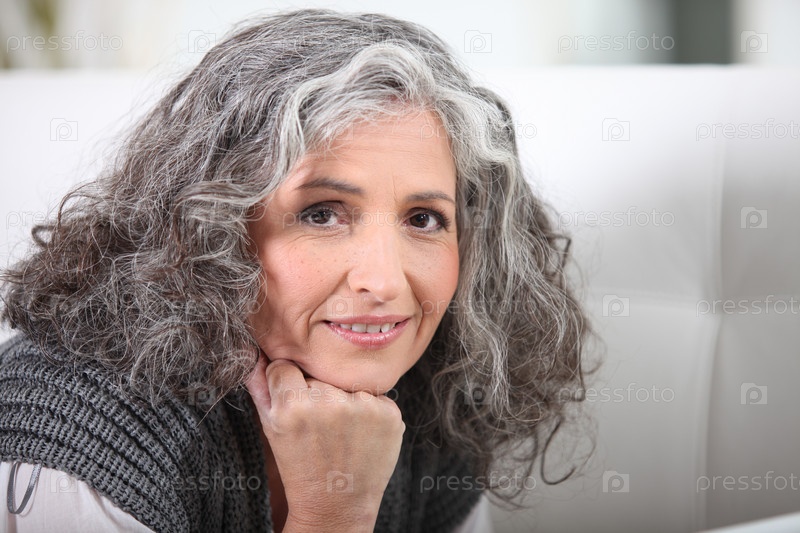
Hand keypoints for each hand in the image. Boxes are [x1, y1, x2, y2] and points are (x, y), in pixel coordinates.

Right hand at [246, 354, 404, 531]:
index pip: (285, 366)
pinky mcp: (389, 413)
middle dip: (316, 393)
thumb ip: (259, 386)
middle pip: (318, 375)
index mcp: (293, 405)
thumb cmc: (299, 465)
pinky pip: (374, 396)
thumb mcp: (270, 428)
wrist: (337, 504)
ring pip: (346, 383)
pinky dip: (368, 412)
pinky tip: (360, 436)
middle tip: (319, 428)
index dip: (288, 387)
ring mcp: (363, 407)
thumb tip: (253, 351)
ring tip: (340, 433)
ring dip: (344, 400)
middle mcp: (329, 402)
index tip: (294, 409)